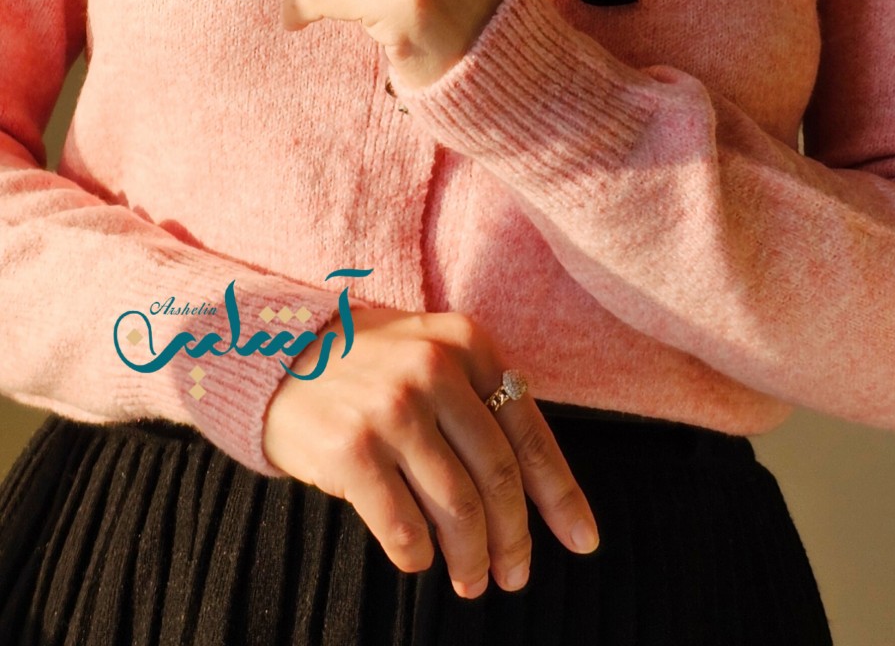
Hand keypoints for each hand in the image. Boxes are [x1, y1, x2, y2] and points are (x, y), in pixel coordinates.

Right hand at [263, 308, 599, 598]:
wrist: (279, 356)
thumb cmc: (371, 366)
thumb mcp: (434, 356)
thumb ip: (483, 400)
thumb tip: (538, 488)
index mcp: (467, 345)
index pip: (528, 432)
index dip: (560, 496)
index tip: (583, 541)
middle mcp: (435, 371)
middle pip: (497, 476)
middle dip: (514, 539)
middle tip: (513, 576)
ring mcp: (392, 409)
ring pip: (457, 506)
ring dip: (471, 557)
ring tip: (472, 581)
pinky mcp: (351, 449)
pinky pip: (403, 525)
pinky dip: (418, 555)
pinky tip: (419, 560)